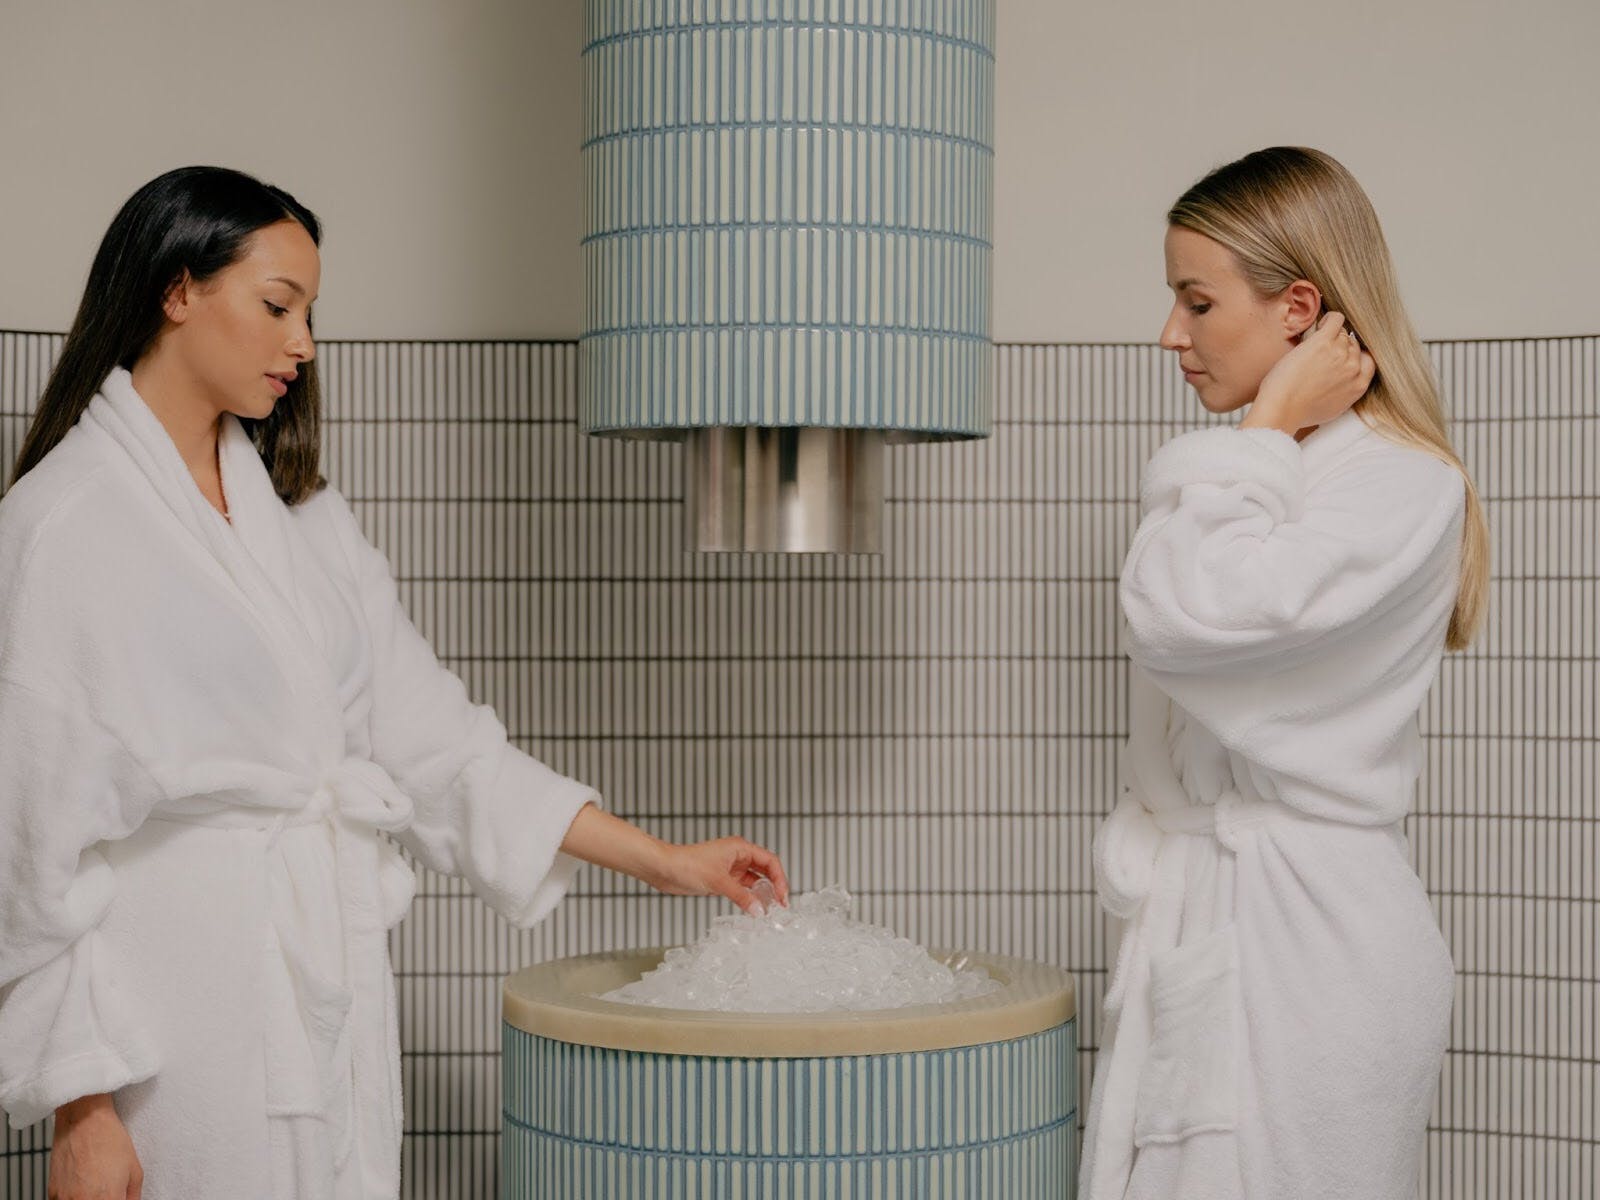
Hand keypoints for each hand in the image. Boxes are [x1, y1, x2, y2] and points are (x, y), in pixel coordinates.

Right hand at [50, 1093, 141, 1199]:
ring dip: (88, 1198)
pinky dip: (73, 1198)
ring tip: (94, 1185)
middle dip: (105, 1199)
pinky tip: (81, 1185)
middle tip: (107, 1189)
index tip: (118, 1197)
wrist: (84, 1120)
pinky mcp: (52, 1194)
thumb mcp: (135, 1169)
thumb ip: (133, 1196)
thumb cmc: (110, 1140)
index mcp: (109, 1199)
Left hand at [648, 837, 790, 914]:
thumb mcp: (718, 882)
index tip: (783, 897)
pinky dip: (749, 899)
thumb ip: (741, 897)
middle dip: (774, 887)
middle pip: (765, 871)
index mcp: (740, 848)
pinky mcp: (722, 880)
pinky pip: (742, 889)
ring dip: (762, 895)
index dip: (780, 879)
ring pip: (754, 882)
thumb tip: (759, 911)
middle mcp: (738, 857)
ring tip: (769, 910)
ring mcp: (730, 869)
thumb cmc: (686, 864)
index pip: (770, 861)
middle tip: (781, 906)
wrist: (663, 868)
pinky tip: (753, 909)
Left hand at [1243, 311, 1374, 435]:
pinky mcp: (1323, 342)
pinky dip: (1329, 319)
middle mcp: (1353, 368)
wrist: (1283, 409)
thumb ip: (1346, 391)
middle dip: (1338, 346)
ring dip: (1330, 335)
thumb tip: (1344, 382)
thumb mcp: (1335, 407)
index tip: (1342, 355)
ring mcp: (1340, 353)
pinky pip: (1335, 320)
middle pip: (1352, 345)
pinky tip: (1320, 324)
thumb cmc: (1300, 412)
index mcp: (1359, 385)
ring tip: (1315, 342)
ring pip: (1342, 333)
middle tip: (1321, 351)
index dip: (1354, 355)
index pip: (1367, 359)